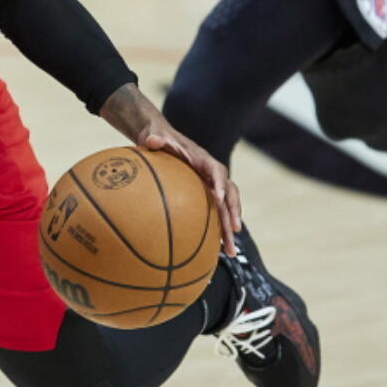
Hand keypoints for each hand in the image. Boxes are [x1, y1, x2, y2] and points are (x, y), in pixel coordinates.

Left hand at [137, 121, 240, 258]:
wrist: (160, 138)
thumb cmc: (158, 136)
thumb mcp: (155, 134)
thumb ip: (156, 138)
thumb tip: (152, 141)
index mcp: (203, 159)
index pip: (217, 171)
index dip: (220, 184)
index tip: (219, 198)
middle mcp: (211, 174)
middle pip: (229, 193)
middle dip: (233, 211)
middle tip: (235, 229)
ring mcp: (210, 185)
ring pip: (226, 207)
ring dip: (230, 228)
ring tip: (231, 251)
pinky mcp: (205, 195)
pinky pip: (216, 213)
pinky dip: (218, 230)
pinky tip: (217, 250)